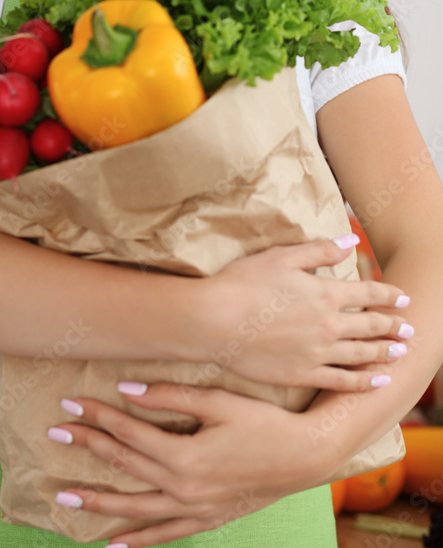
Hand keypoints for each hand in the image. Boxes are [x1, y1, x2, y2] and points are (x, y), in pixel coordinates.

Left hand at [48, 382, 335, 546]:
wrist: (304, 457)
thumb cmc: (263, 422)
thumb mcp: (218, 401)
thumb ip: (171, 397)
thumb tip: (127, 390)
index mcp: (183, 454)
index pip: (128, 431)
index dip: (96, 415)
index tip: (69, 403)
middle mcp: (183, 486)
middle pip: (124, 464)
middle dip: (87, 448)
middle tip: (54, 434)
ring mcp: (194, 508)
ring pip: (135, 508)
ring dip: (97, 502)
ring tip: (63, 498)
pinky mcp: (207, 519)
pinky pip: (166, 534)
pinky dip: (139, 541)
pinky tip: (115, 544)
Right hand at [189, 237, 411, 390]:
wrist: (215, 321)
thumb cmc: (243, 283)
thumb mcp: (282, 256)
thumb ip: (320, 250)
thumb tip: (352, 242)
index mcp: (325, 293)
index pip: (367, 291)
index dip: (388, 293)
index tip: (402, 296)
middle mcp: (329, 325)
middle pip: (371, 325)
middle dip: (393, 326)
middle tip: (408, 328)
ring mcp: (318, 353)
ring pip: (362, 355)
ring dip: (384, 353)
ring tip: (400, 353)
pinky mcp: (303, 375)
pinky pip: (342, 381)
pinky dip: (364, 382)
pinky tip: (378, 381)